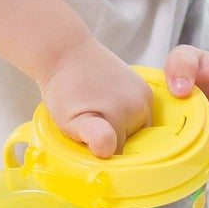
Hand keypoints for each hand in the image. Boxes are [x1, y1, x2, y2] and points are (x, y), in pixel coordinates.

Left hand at [39, 38, 152, 157]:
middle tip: (89, 126)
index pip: (118, 154)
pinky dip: (128, 116)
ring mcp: (145, 95)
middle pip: (132, 142)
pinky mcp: (146, 88)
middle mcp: (139, 105)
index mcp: (120, 117)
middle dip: (112, 141)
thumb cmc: (63, 90)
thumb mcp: (68, 120)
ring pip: (138, 130)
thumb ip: (92, 137)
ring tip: (98, 114)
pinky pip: (142, 114)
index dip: (102, 155)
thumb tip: (109, 151)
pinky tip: (108, 106)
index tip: (86, 144)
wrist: (66, 53)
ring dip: (122, 128)